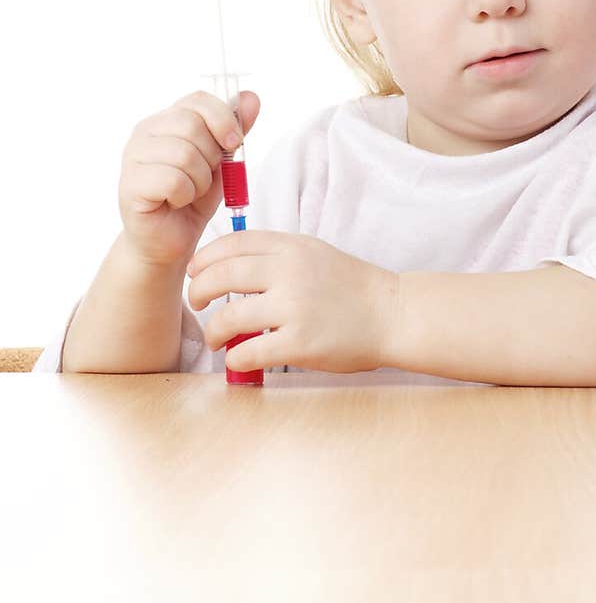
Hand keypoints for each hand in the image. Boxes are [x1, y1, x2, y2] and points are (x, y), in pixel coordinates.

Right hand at [118, 89, 260, 267]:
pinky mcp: (130, 184)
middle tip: (204, 178)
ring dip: (199, 180)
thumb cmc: (193, 199)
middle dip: (211, 156)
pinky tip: (176, 202)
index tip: (234, 144)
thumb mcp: (221, 162)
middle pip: (192, 125)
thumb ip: (234, 130)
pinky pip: (173, 180)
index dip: (223, 119)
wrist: (169, 241)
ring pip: (184, 154)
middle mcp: (145, 132)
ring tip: (190, 192)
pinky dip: (185, 195)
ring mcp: (133, 157)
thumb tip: (252, 97)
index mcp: (166, 120)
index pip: (198, 100)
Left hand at [186, 231, 400, 373]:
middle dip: (199, 292)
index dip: (205, 259)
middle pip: (220, 276)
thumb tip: (230, 268)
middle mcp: (290, 272)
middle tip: (198, 304)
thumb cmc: (353, 288)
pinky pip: (249, 352)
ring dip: (213, 330)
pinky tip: (239, 359)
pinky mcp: (300, 343)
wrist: (393, 314)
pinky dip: (235, 358)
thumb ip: (276, 256)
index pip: (232, 244)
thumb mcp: (315, 254)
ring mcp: (294, 308)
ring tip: (218, 338)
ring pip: (228, 317)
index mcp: (291, 247)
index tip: (196, 273)